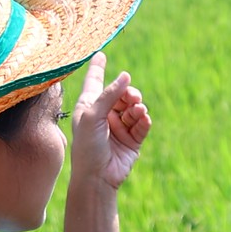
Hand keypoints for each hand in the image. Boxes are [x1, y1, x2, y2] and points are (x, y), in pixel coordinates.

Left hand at [71, 53, 150, 189]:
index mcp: (89, 107)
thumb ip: (109, 94)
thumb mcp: (92, 115)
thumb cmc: (87, 146)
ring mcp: (119, 128)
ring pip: (134, 108)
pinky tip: (143, 119)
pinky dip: (143, 120)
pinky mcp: (132, 140)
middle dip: (128, 93)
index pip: (94, 83)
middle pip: (121, 94)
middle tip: (132, 96)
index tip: (100, 54)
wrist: (97, 177)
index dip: (98, 68)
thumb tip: (126, 76)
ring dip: (137, 107)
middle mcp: (104, 115)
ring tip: (138, 111)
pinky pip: (142, 124)